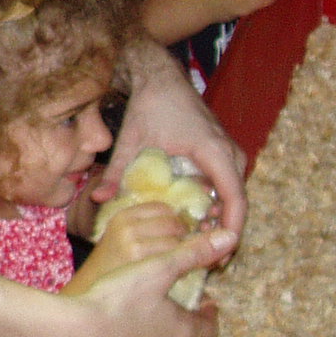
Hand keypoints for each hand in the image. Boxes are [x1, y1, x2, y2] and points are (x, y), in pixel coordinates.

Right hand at [53, 227, 229, 336]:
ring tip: (134, 325)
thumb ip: (192, 253)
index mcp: (180, 334)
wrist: (67, 335)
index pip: (209, 329)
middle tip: (163, 309)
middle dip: (175, 328)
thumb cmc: (114, 300)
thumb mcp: (156, 268)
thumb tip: (229, 237)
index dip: (208, 315)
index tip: (205, 304)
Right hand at [64, 200, 188, 294]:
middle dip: (182, 240)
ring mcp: (135, 247)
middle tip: (174, 257)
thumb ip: (148, 228)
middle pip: (175, 225)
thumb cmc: (109, 271)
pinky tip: (169, 280)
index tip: (171, 238)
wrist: (88, 296)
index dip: (174, 224)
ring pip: (179, 244)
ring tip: (170, 270)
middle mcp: (127, 228)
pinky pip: (177, 262)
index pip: (164, 209)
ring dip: (183, 256)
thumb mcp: (120, 239)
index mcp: (122, 217)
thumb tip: (191, 225)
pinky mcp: (144, 268)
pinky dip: (181, 270)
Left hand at [101, 38, 247, 235]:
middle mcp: (228, 152)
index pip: (235, 197)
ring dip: (219, 219)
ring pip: (232, 194)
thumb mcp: (131, 140)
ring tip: (197, 245)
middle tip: (206, 260)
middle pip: (237, 201)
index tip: (221, 253)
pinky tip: (194, 222)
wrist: (160, 75)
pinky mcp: (222, 153)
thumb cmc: (150, 104)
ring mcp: (228, 152)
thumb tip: (98, 199)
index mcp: (213, 151)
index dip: (231, 229)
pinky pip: (225, 185)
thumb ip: (116, 171)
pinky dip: (214, 204)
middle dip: (224, 231)